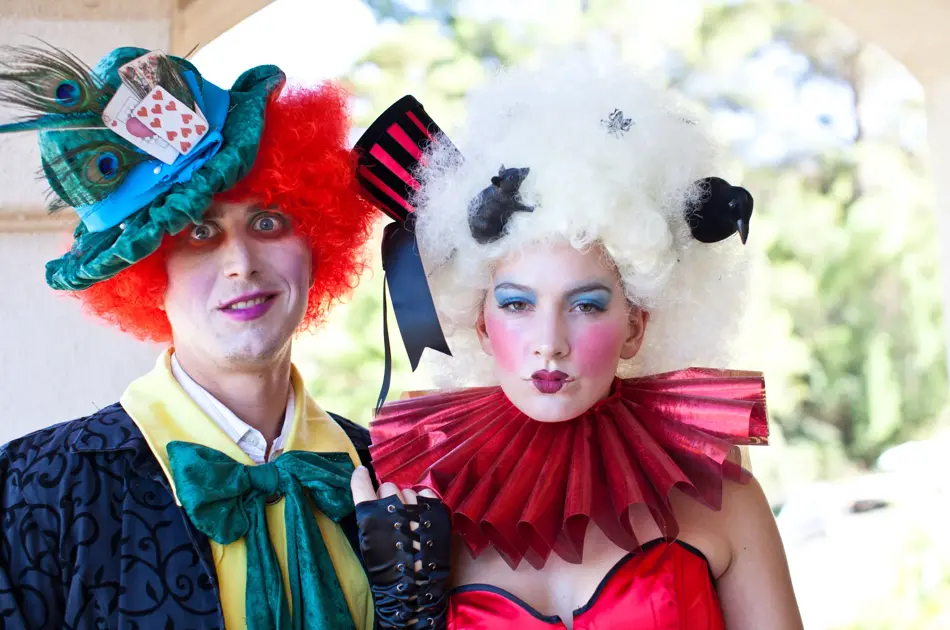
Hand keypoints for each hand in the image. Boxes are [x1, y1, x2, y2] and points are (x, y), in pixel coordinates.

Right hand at [350, 466, 450, 628]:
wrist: (415, 587)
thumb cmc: (386, 569)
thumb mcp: (367, 542)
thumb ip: (368, 517)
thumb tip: (368, 494)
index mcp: (371, 514)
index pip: (362, 484)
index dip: (360, 477)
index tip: (361, 473)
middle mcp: (393, 505)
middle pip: (387, 487)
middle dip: (387, 499)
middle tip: (391, 517)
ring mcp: (416, 506)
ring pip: (407, 491)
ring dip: (406, 502)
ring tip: (409, 522)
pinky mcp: (435, 510)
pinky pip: (425, 494)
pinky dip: (423, 503)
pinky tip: (421, 517)